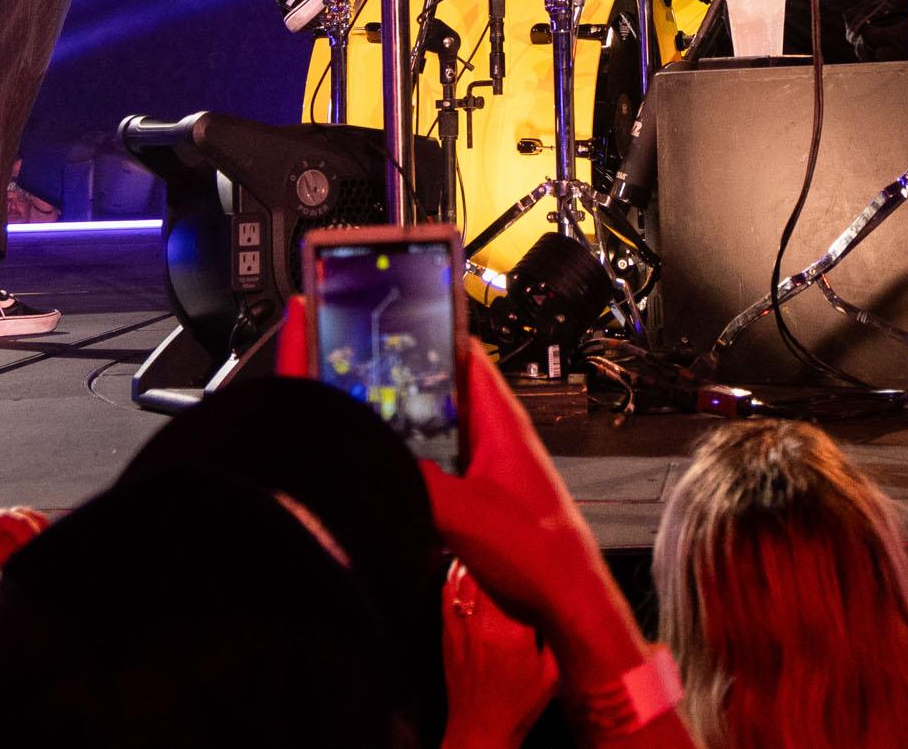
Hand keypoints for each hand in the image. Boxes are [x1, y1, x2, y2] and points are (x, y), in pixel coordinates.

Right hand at [271, 300, 645, 689]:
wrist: (563, 598)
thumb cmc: (538, 551)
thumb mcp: (466, 514)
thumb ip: (417, 485)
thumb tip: (368, 459)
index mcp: (497, 417)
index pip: (459, 349)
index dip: (423, 326)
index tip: (382, 310)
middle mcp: (487, 430)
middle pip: (434, 385)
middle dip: (393, 373)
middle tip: (344, 359)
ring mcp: (477, 459)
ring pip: (428, 422)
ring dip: (395, 417)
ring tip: (348, 406)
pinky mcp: (468, 490)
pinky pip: (428, 458)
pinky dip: (401, 454)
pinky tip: (373, 462)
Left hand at [440, 562, 556, 748]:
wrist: (480, 730)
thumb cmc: (517, 707)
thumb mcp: (551, 674)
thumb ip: (555, 637)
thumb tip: (561, 606)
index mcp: (511, 633)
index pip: (513, 581)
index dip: (522, 561)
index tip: (531, 550)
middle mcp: (482, 625)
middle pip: (484, 572)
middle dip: (497, 554)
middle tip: (510, 541)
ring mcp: (461, 627)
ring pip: (463, 578)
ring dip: (475, 560)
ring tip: (488, 548)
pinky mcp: (447, 634)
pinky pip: (447, 593)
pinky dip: (455, 576)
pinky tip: (462, 566)